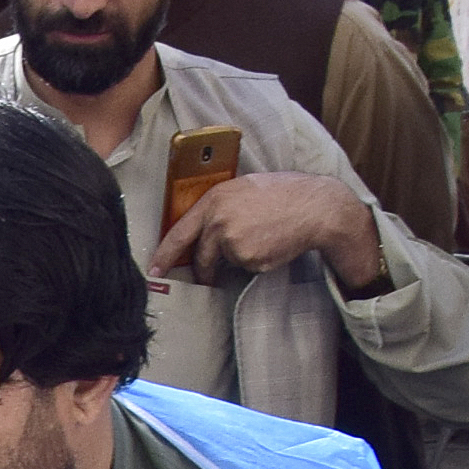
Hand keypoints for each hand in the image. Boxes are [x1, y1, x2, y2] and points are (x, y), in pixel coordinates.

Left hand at [151, 172, 389, 296]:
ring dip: (237, 258)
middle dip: (201, 269)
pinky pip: (245, 267)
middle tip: (203, 278)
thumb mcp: (244, 189)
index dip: (165, 253)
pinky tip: (272, 244)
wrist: (314, 206)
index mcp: (214, 200)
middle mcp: (218, 221)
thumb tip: (204, 231)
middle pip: (199, 254)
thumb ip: (221, 207)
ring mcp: (232, 242)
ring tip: (262, 238)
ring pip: (226, 261)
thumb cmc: (283, 194)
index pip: (179, 232)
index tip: (155, 269)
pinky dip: (256, 261)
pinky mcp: (248, 259)